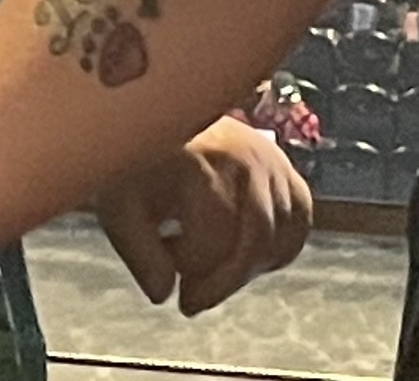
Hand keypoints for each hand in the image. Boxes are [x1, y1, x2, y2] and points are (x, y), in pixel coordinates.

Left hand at [92, 118, 312, 314]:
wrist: (162, 119)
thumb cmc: (138, 166)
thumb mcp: (120, 207)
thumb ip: (140, 255)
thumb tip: (164, 295)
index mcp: (199, 160)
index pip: (214, 237)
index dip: (189, 267)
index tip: (167, 271)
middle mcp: (243, 155)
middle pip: (255, 240)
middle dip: (223, 281)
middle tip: (192, 299)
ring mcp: (271, 160)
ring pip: (279, 236)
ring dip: (248, 268)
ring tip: (211, 272)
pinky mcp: (286, 169)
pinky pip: (298, 222)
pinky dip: (278, 249)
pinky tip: (245, 258)